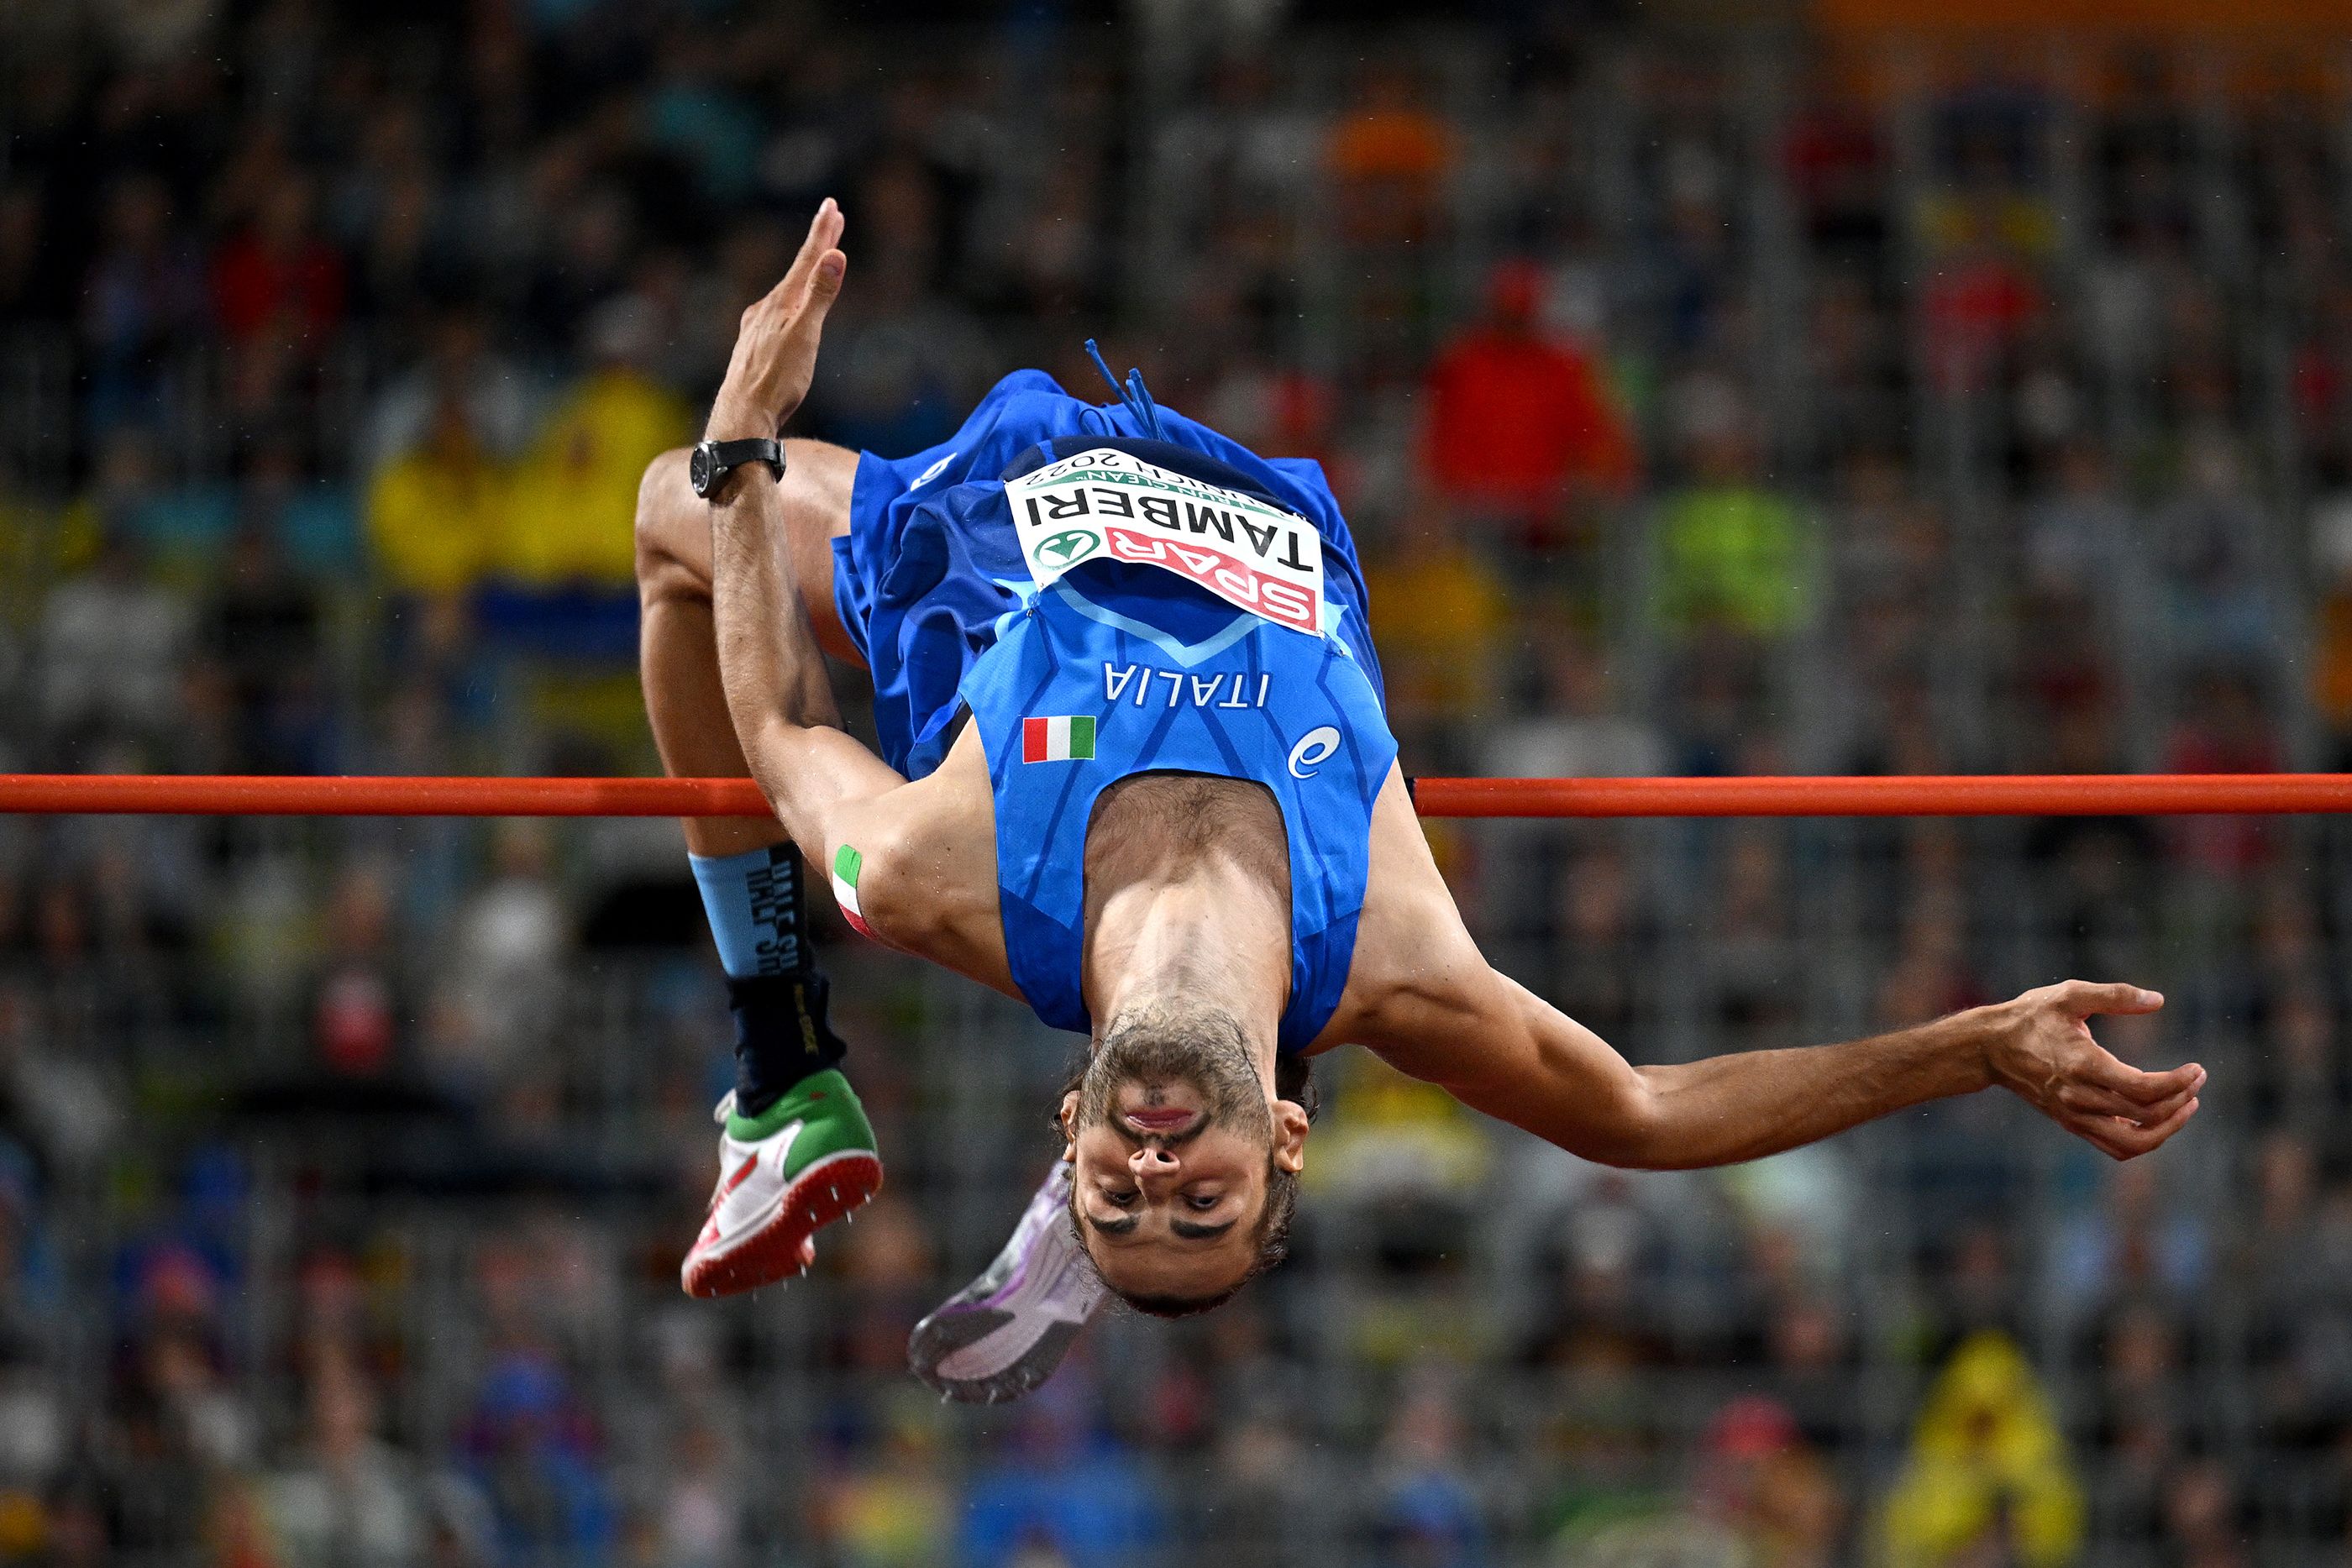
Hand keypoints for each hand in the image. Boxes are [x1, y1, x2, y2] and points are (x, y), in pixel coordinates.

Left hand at [706, 199, 846, 442]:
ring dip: (804, 272)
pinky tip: (785, 308)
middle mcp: (766, 309)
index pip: (807, 261)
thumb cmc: (776, 381)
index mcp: (781, 303)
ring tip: (814, 259)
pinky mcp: (755, 346)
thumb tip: (834, 256)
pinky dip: (791, 299)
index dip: (822, 233)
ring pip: (786, 291)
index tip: (831, 206)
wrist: (742, 417)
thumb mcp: (804, 336)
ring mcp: (757, 328)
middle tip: (830, 217)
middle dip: (816, 245)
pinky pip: (777, 312)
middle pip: (796, 271)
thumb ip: (819, 296)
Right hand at [1984, 980, 2201, 1159]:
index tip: (2196, 1069)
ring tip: (2186, 1106)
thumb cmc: (2031, 1016)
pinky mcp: (2071, 1123)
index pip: (2143, 1090)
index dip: (2178, 1083)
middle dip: (2181, 1100)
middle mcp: (2079, 1097)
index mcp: (2082, 1065)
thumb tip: (2157, 1000)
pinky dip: (2144, 1139)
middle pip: (2145, 1116)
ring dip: (2167, 1130)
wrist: (1990, 1047)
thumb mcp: (2069, 994)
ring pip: (2133, 1142)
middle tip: (2197, 1080)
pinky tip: (2156, 1117)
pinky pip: (2116, 1146)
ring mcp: (2074, 1115)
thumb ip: (2115, 996)